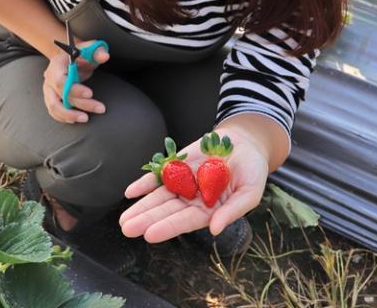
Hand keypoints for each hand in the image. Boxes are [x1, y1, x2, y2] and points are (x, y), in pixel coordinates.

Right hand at [42, 40, 109, 123]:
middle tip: (100, 108)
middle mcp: (49, 78)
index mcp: (56, 65)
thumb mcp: (90, 49)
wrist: (69, 58)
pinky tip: (77, 119)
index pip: (60, 80)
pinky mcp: (51, 98)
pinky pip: (54, 111)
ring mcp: (48, 89)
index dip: (74, 89)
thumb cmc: (81, 54)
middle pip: (60, 96)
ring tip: (86, 118)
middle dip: (80, 104)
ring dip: (70, 115)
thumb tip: (104, 56)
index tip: (90, 94)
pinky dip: (64, 117)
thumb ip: (97, 51)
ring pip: (54, 107)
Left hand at [118, 128, 268, 241]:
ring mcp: (183, 182)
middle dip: (147, 220)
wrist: (246, 143)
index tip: (150, 235)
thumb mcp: (250, 192)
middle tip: (127, 229)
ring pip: (159, 197)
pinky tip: (131, 192)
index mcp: (209, 210)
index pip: (185, 221)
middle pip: (166, 211)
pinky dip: (145, 183)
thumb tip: (215, 229)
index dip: (168, 227)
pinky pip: (159, 175)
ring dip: (141, 207)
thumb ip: (233, 211)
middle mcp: (192, 199)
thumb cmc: (252, 171)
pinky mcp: (178, 165)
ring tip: (124, 220)